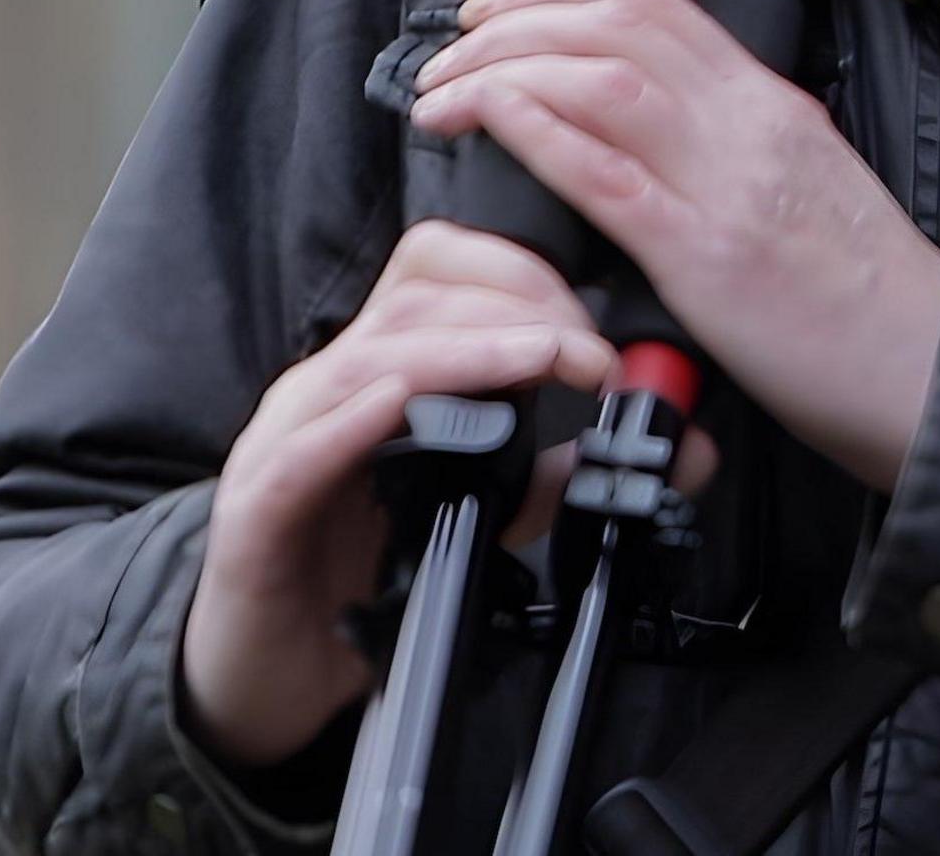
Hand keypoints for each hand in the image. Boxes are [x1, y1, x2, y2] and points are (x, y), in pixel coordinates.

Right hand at [179, 221, 610, 769]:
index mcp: (383, 368)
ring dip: (465, 349)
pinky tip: (407, 405)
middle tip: (588, 355)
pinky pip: (302, 446)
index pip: (438, 268)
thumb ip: (569, 473)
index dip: (521, 273)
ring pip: (370, 356)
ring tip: (541, 359)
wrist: (269, 670)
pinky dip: (358, 418)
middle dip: (515, 308)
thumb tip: (680, 446)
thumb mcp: (487, 511)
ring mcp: (288, 437)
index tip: (595, 326)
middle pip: (417, 296)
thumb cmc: (367, 573)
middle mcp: (333, 386)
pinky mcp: (259, 504)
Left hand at [409, 0, 939, 492]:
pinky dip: (537, 131)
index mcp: (772, 108)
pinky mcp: (706, 257)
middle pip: (618, 25)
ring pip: (601, 79)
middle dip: (517, 20)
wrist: (928, 367)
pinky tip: (489, 120)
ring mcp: (726, 186)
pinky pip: (606, 174)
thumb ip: (739, 152)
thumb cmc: (868, 298)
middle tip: (454, 46)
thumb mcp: (807, 189)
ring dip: (504, 72)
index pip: (660, 6)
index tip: (506, 9)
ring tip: (446, 94)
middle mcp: (748, 127)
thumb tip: (665, 141)